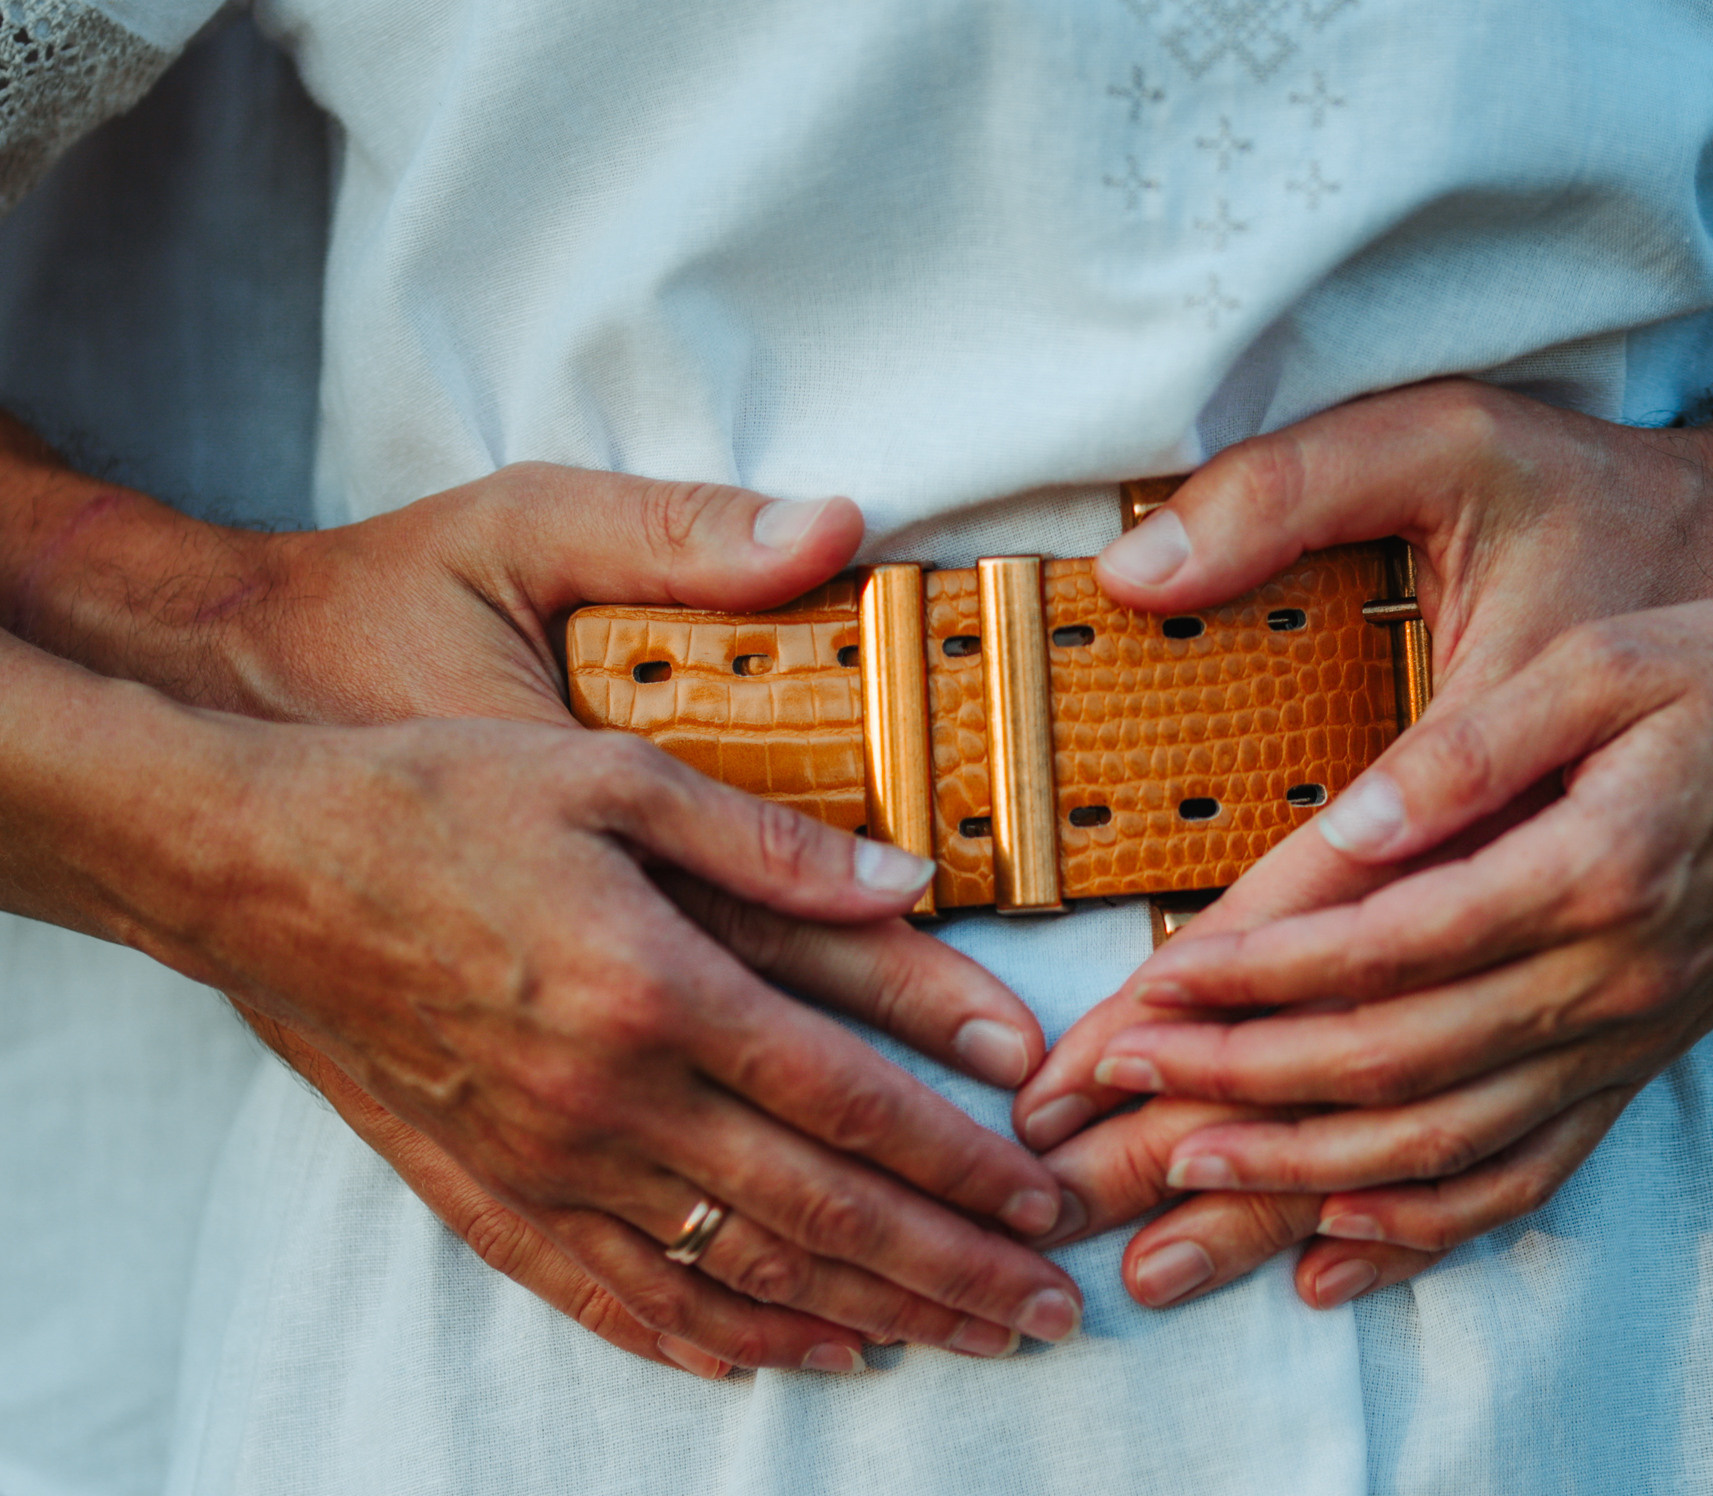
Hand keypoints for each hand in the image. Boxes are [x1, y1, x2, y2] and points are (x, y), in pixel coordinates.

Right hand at [1, 458, 1082, 1371]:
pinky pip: (613, 1296)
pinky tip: (784, 1356)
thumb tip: (916, 885)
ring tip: (958, 1344)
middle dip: (948, 1272)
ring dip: (861, 1316)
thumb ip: (772, 842)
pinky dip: (711, 1337)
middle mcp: (606, 1099)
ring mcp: (542, 1161)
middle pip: (816, 1214)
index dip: (962, 1163)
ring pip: (732, 1274)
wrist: (245, 864)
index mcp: (654, 985)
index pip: (850, 1104)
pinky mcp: (484, 1192)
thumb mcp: (611, 772)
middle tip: (1050, 1314)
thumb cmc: (430, 796)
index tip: (1048, 1202)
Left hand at [1012, 376, 1712, 1308]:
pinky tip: (1338, 1252)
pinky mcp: (1638, 1066)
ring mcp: (1626, 1040)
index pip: (1380, 948)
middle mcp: (1608, 981)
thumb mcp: (1618, 658)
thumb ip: (1473, 745)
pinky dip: (1426, 1228)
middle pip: (1390, 1068)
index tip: (1136, 1003)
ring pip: (1442, 1148)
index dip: (1246, 984)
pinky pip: (1526, 1176)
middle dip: (1233, 1097)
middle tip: (1112, 1113)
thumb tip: (1350, 827)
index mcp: (1593, 867)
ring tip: (1178, 1193)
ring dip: (1300, 1181)